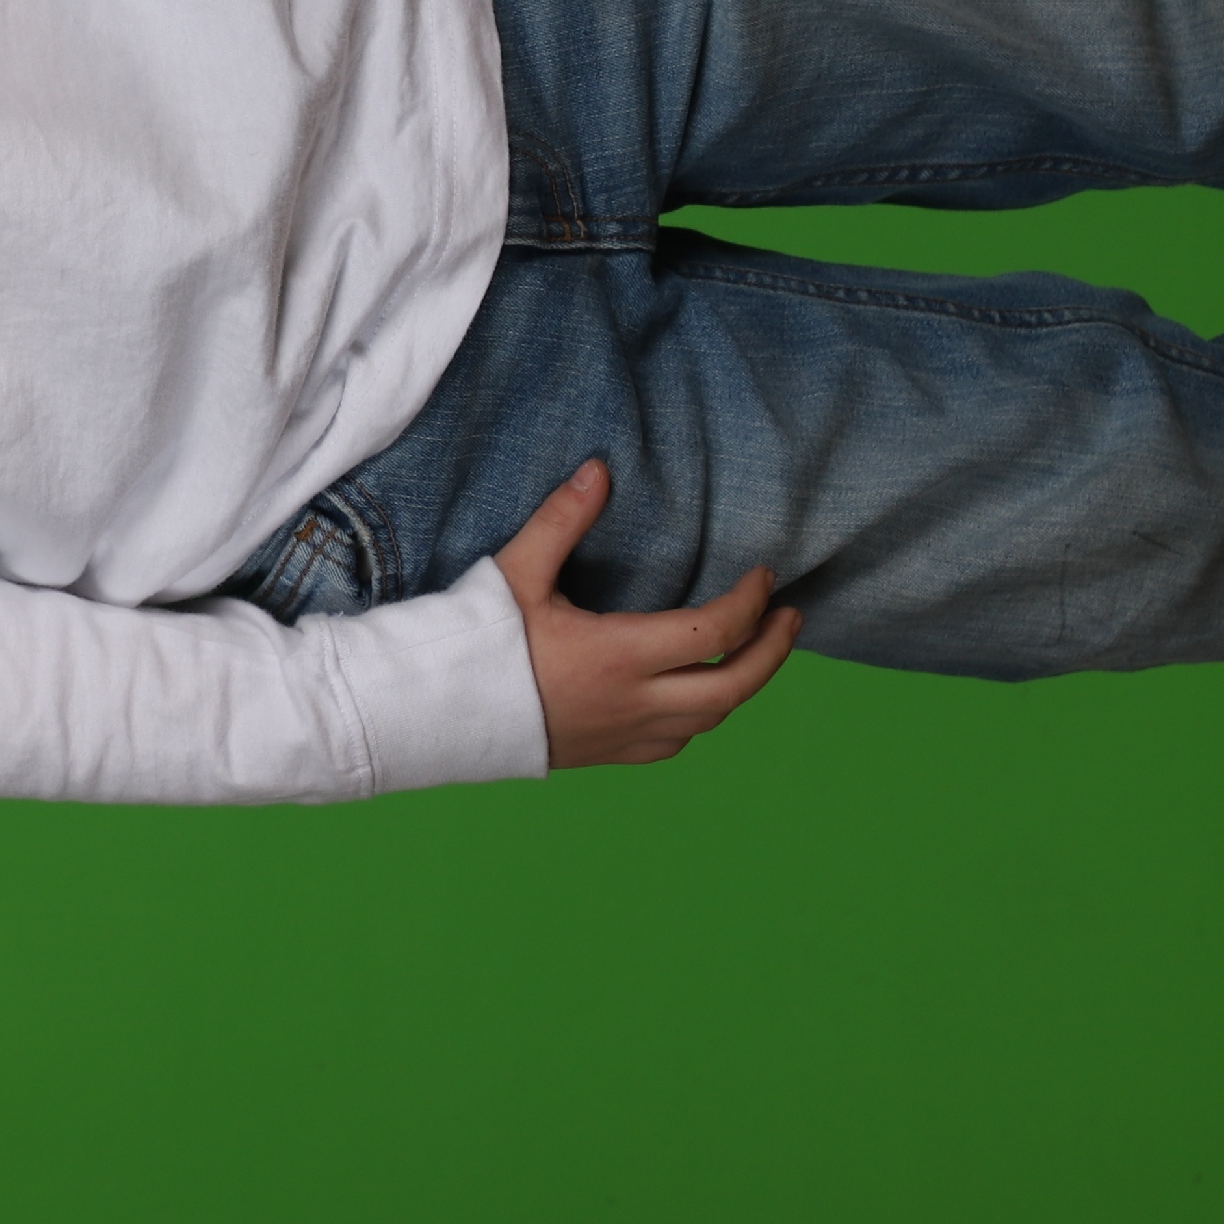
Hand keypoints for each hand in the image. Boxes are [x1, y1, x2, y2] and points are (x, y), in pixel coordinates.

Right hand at [496, 459, 801, 767]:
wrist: (435, 714)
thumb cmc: (475, 643)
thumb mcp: (516, 573)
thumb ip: (562, 521)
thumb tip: (599, 469)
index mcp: (618, 656)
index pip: (715, 633)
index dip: (751, 603)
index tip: (764, 576)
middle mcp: (633, 703)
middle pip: (734, 687)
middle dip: (773, 651)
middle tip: (789, 616)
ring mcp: (623, 735)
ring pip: (710, 720)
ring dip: (742, 684)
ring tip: (754, 649)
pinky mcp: (607, 754)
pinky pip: (676, 742)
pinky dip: (701, 716)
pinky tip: (696, 693)